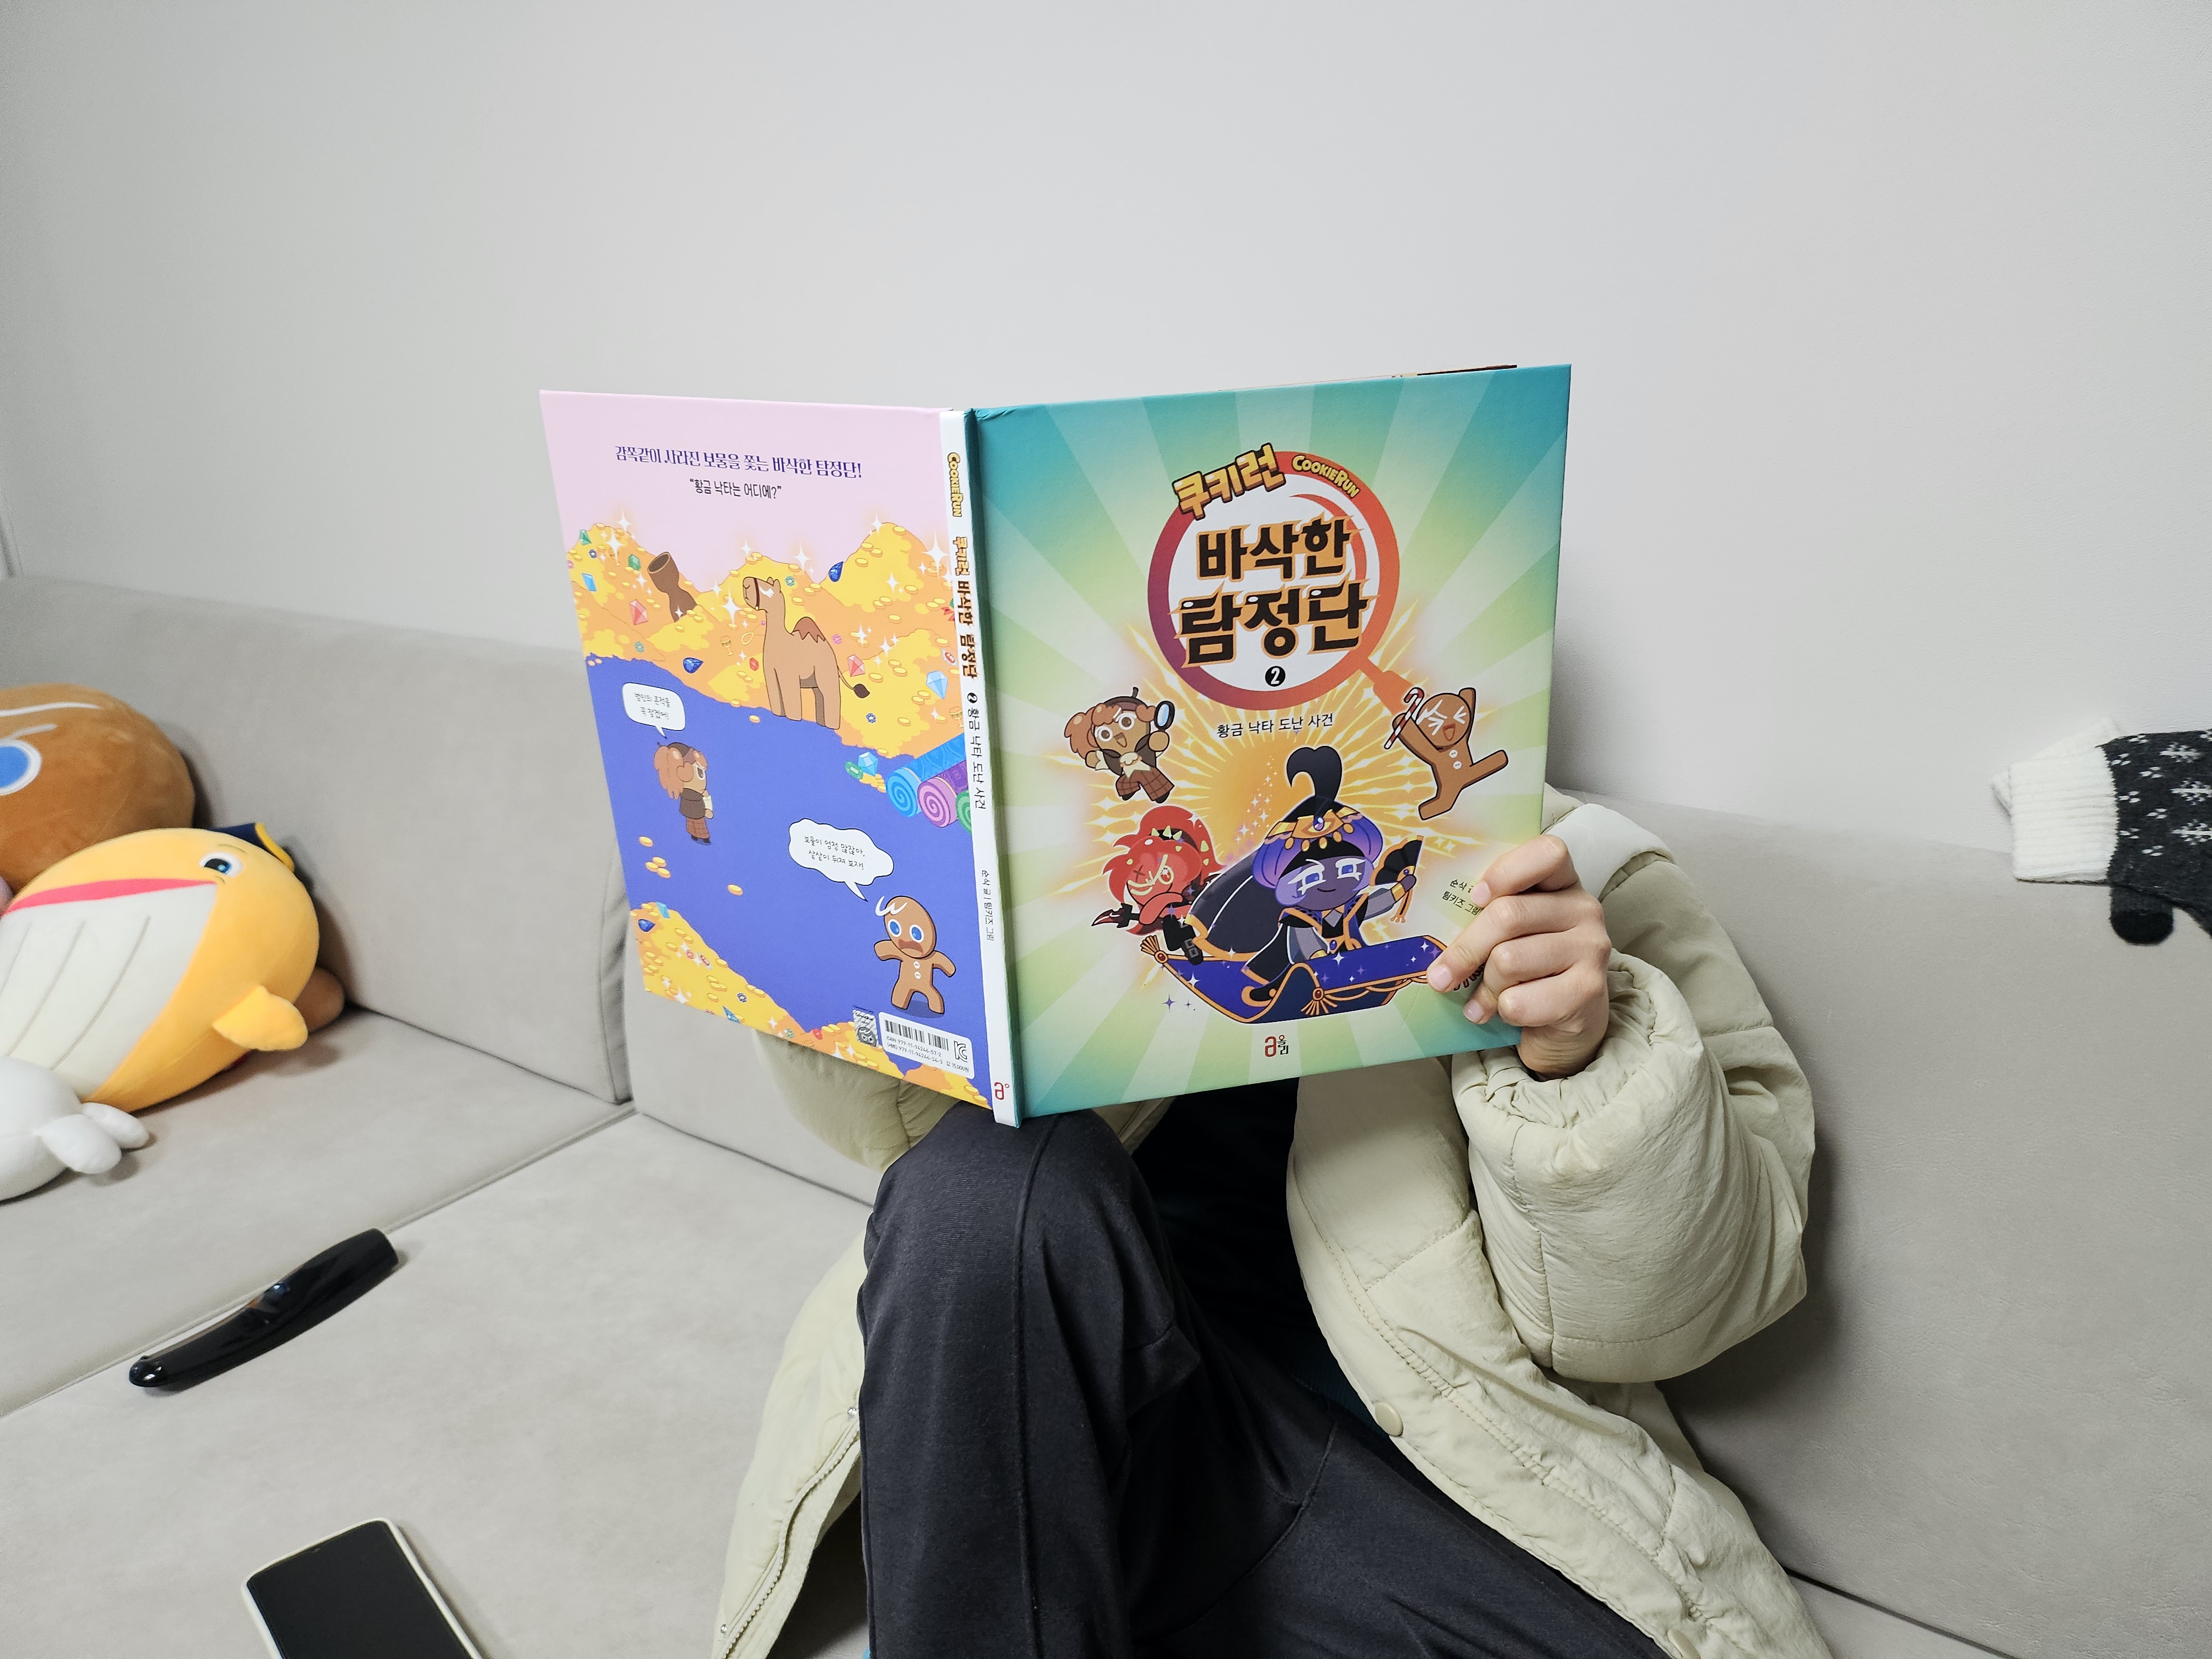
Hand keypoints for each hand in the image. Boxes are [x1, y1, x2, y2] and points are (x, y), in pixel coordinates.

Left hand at [1424, 835, 1611, 1078]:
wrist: (1569, 1021)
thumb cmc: (1529, 969)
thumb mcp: (1512, 934)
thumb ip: (1488, 917)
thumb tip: (1433, 932)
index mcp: (1563, 883)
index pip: (1547, 852)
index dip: (1506, 871)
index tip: (1475, 898)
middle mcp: (1584, 909)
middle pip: (1508, 914)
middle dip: (1465, 950)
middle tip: (1439, 977)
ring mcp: (1591, 948)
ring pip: (1509, 960)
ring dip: (1485, 988)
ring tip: (1480, 1002)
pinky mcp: (1588, 990)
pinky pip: (1521, 1000)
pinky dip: (1502, 1011)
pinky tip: (1503, 1014)